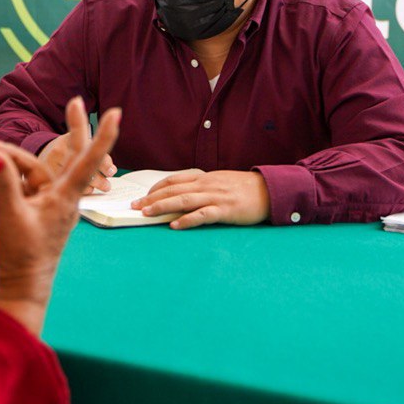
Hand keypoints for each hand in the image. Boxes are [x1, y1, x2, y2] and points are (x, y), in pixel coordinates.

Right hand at [0, 97, 121, 334]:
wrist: (22, 283)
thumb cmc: (22, 254)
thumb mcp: (10, 215)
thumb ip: (3, 182)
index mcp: (65, 198)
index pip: (88, 161)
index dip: (103, 137)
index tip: (116, 115)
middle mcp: (64, 196)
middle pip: (72, 155)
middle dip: (73, 127)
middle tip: (76, 101)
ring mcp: (52, 200)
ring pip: (38, 167)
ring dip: (15, 158)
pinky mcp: (40, 205)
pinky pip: (28, 180)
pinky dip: (12, 173)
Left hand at [131, 170, 268, 229]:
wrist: (269, 190)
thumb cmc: (243, 188)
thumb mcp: (219, 181)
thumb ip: (201, 186)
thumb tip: (180, 194)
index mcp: (203, 177)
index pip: (173, 180)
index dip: (155, 188)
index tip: (142, 196)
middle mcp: (206, 184)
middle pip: (172, 190)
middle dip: (151, 198)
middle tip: (134, 207)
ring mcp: (215, 196)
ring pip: (183, 200)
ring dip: (162, 206)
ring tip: (146, 214)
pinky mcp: (225, 209)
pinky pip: (202, 215)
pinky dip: (187, 219)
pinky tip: (174, 225)